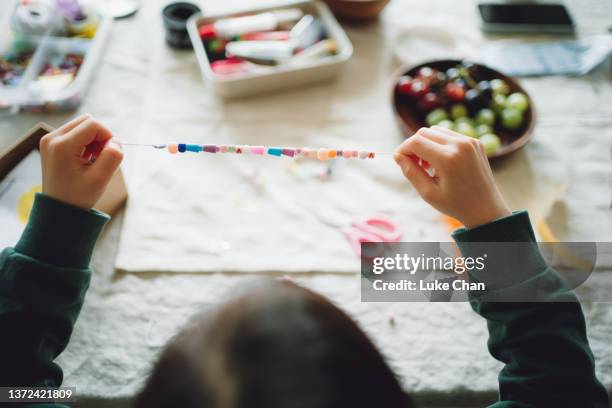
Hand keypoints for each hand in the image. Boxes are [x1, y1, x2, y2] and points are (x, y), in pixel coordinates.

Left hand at [40, 114, 123, 209]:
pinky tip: (85, 159)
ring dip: (93, 140)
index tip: (109, 156)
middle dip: (100, 137)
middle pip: (87, 121)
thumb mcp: (101, 178)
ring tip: (92, 160)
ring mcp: (49, 140)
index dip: (108, 136)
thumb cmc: (79, 196)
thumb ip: (113, 156)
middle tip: (101, 158)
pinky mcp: (51, 143)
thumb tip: (116, 141)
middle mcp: (52, 138)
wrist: (59, 209)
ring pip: (82, 125)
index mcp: (62, 145)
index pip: (94, 124)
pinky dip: (85, 143)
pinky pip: (75, 132)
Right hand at [394, 126, 509, 228]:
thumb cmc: (456, 204)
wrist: (486, 208)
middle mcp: (460, 145)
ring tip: (428, 165)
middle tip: (414, 165)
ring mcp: (470, 141)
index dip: (403, 149)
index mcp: (448, 159)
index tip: (400, 161)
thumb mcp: (428, 193)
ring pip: (436, 131)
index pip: (415, 142)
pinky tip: (441, 162)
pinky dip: (440, 144)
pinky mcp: (475, 142)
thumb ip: (411, 172)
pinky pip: (449, 135)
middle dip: (414, 146)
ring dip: (426, 144)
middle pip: (424, 132)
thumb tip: (397, 156)